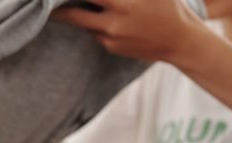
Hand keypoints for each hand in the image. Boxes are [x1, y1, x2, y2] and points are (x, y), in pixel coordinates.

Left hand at [53, 0, 209, 66]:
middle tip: (50, 4)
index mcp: (123, 3)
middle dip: (59, 9)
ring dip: (82, 15)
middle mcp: (112, 22)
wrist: (181, 40)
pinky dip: (97, 25)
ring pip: (85, 24)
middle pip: (73, 15)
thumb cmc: (169, 6)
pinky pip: (96, 34)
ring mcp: (110, 38)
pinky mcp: (111, 48)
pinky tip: (110, 19)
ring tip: (82, 7)